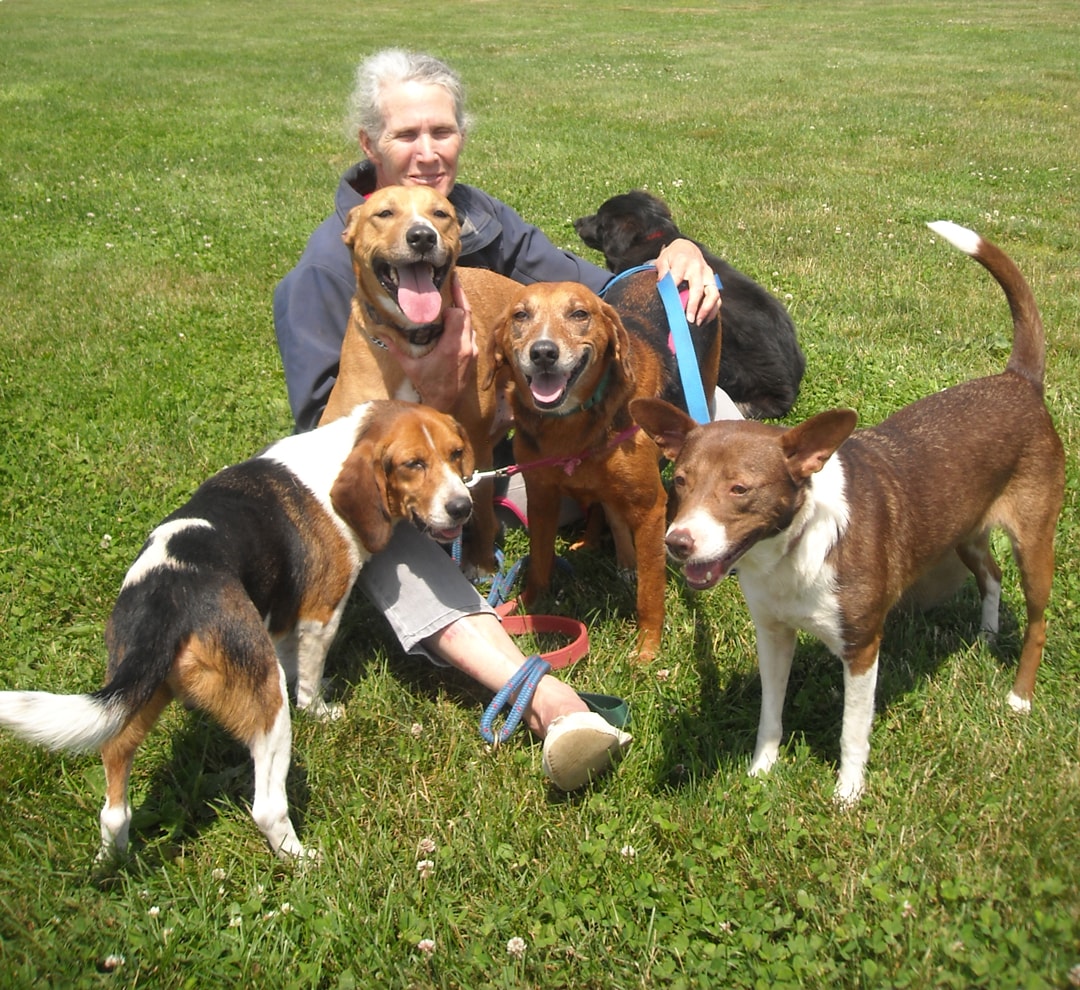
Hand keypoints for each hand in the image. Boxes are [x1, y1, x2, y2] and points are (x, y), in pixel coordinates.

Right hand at [382, 274, 477, 411]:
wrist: (445, 404)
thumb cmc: (428, 386)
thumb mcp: (410, 367)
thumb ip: (397, 348)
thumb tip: (382, 333)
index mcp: (451, 347)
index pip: (458, 315)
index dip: (451, 305)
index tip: (440, 300)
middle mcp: (465, 347)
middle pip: (467, 314)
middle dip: (460, 297)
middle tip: (453, 280)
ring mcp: (471, 351)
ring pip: (470, 324)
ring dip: (462, 311)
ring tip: (453, 297)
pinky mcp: (473, 356)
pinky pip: (470, 334)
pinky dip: (463, 324)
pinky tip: (453, 320)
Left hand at [654, 238, 720, 325]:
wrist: (687, 248)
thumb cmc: (673, 256)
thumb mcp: (663, 258)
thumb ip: (662, 270)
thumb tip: (662, 282)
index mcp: (683, 261)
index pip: (677, 277)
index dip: (673, 290)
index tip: (671, 305)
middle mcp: (698, 268)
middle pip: (698, 288)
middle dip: (693, 305)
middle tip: (688, 320)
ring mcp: (708, 275)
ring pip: (713, 293)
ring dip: (707, 310)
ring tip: (698, 322)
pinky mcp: (713, 282)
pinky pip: (718, 298)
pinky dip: (713, 310)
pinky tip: (705, 320)